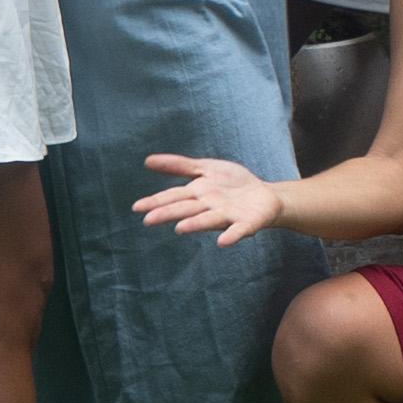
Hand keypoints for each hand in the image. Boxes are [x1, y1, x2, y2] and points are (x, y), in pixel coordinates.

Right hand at [140, 150, 288, 244]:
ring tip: (180, 229)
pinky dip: (231, 236)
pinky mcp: (247, 223)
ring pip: (208, 220)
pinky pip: (239, 230)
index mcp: (198, 194)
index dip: (156, 201)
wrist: (265, 195)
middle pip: (186, 209)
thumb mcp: (205, 168)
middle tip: (149, 220)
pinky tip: (223, 241)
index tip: (137, 207)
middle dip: (168, 214)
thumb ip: (179, 166)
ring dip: (195, 225)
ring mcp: (227, 216)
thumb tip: (147, 161)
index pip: (173, 197)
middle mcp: (209, 207)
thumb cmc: (232, 184)